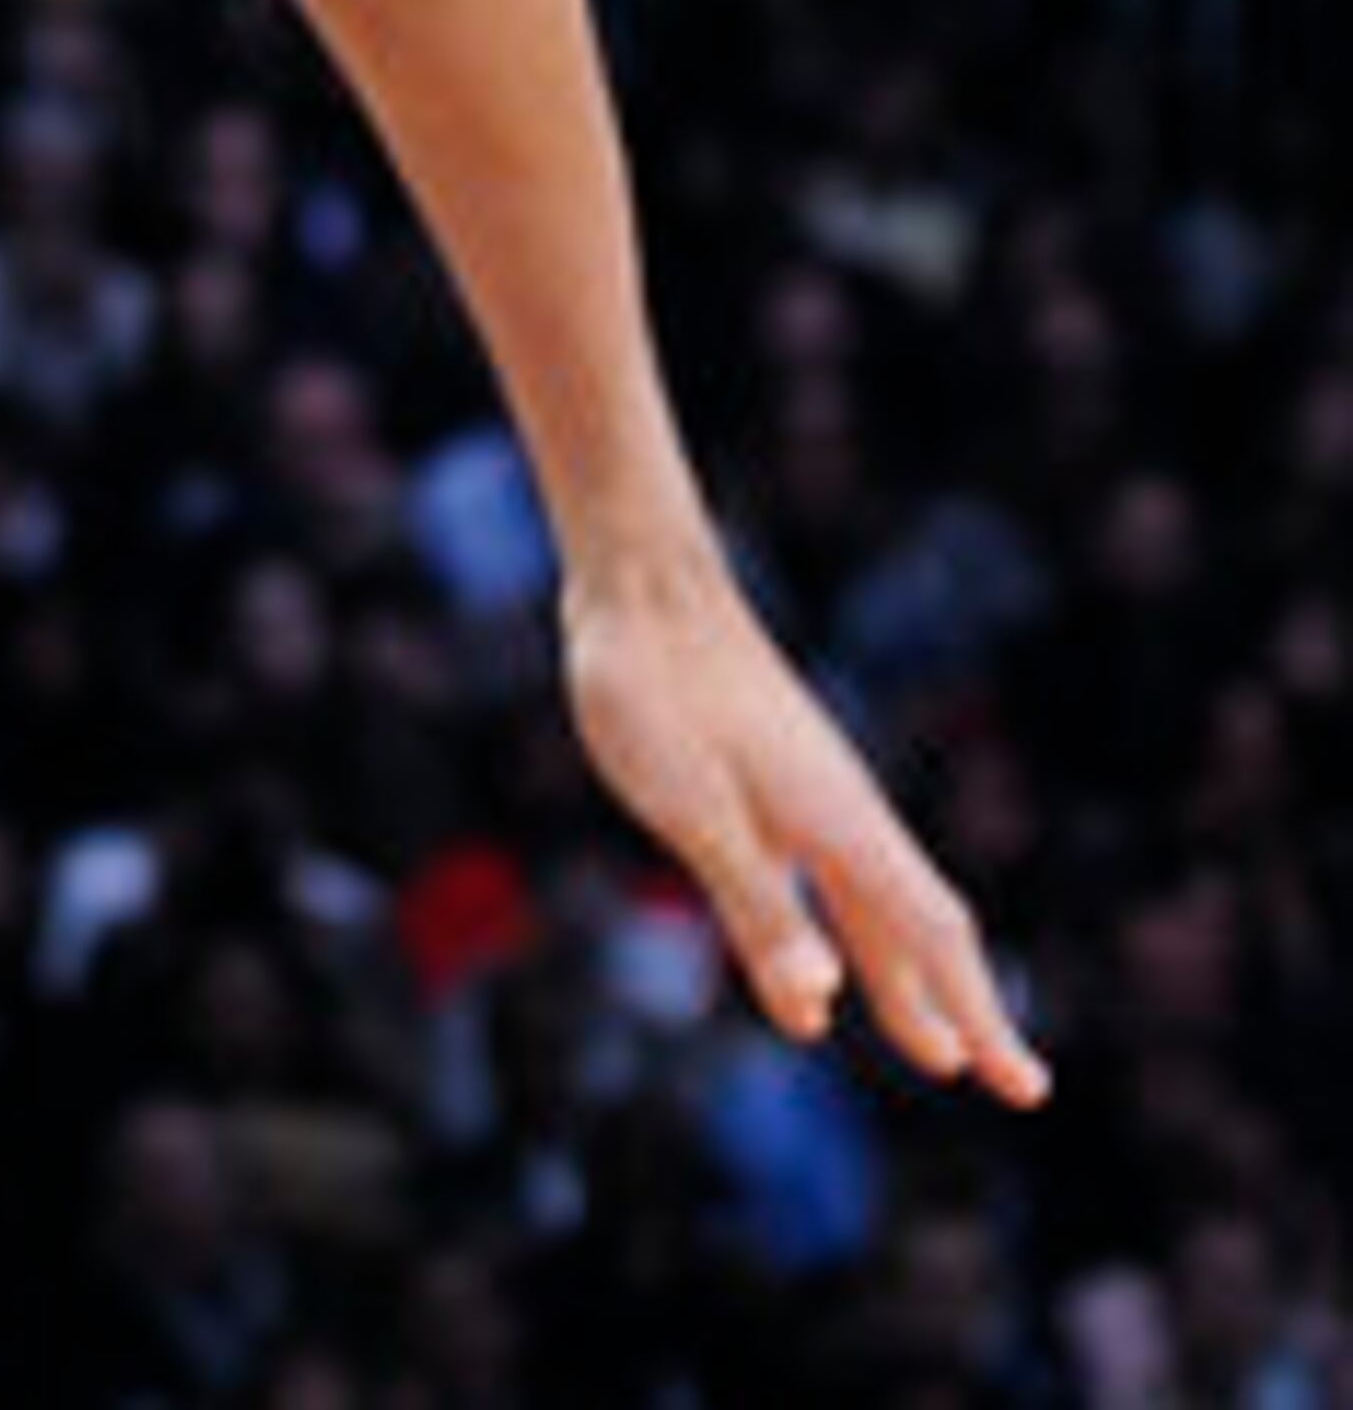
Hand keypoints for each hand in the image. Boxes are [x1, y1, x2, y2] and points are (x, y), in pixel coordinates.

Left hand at [563, 554, 1048, 1102]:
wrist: (639, 577)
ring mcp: (808, 793)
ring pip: (873, 908)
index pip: (933, 939)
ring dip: (904, 982)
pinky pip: (825, 881)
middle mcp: (841, 812)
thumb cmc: (657, 690)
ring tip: (934, 1046)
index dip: (981, 1017)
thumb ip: (757, 906)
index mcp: (839, 823)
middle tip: (1011, 1085)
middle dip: (962, 1010)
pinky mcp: (766, 780)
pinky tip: (817, 972)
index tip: (1029, 1090)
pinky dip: (842, 938)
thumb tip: (820, 1007)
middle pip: (920, 931)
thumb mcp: (694, 810)